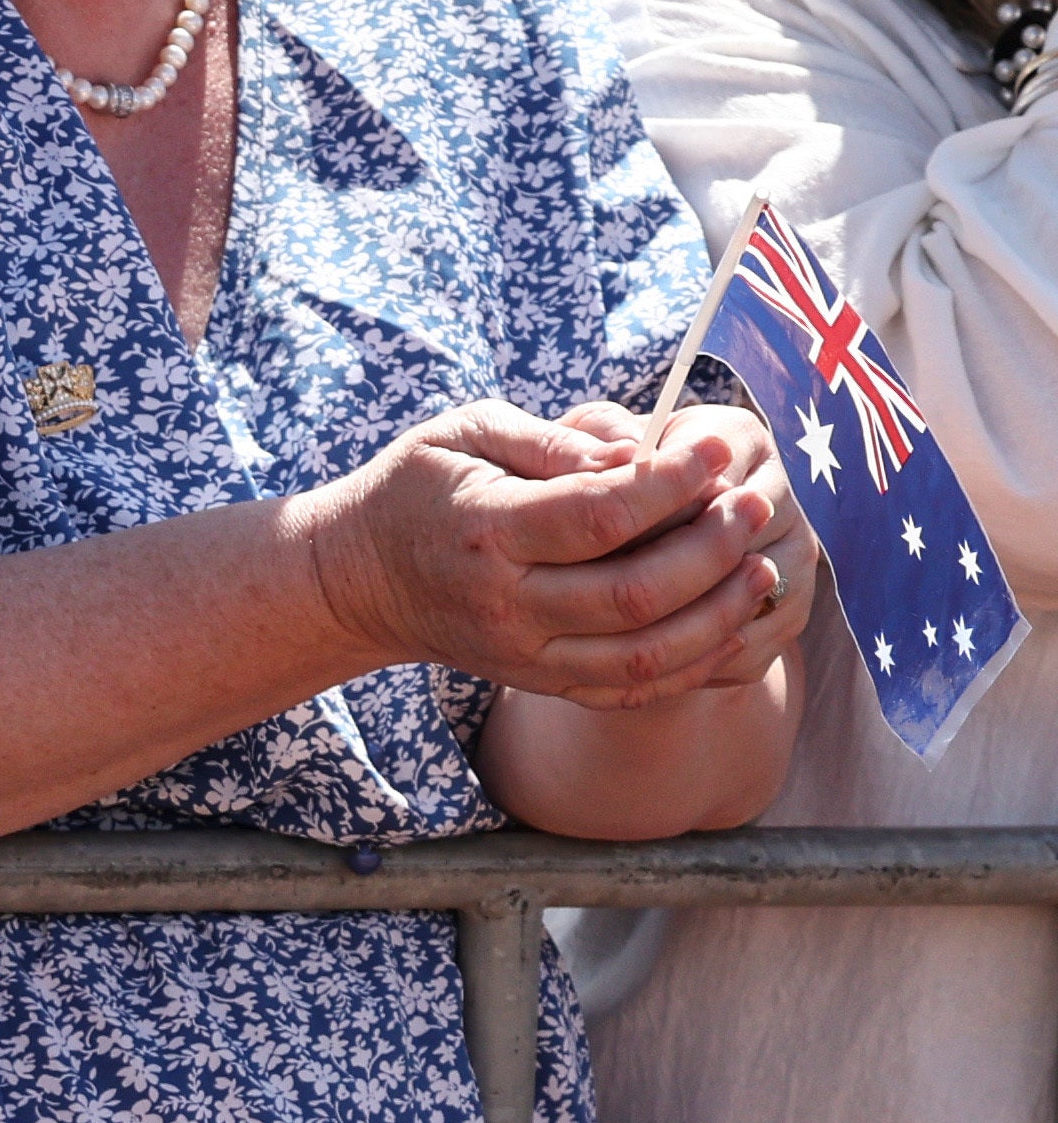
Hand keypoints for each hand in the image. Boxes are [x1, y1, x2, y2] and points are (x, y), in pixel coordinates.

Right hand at [307, 395, 796, 707]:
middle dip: (715, 546)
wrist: (360, 580)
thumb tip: (635, 450)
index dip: (674, 482)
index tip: (718, 446)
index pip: (600, 515)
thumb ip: (550, 436)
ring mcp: (524, 655)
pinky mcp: (541, 681)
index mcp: (486, 534)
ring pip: (646, 653)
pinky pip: (633, 690)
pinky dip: (696, 662)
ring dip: (721, 610)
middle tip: (753, 502)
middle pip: (637, 593)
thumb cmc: (419, 489)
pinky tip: (729, 619)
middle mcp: (506, 606)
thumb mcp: (463, 433)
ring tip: (761, 564)